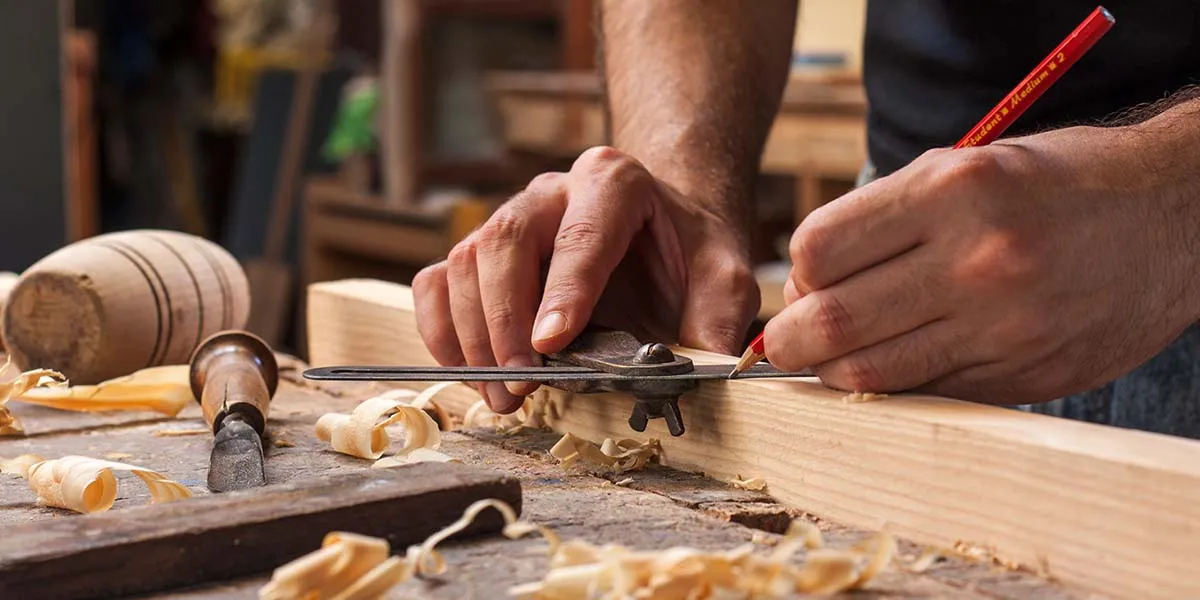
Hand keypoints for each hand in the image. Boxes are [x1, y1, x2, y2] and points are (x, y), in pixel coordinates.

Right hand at [413, 146, 759, 412]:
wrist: (663, 228)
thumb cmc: (689, 251)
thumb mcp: (726, 277)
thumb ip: (719, 319)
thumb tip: (703, 372)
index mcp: (615, 182)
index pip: (582, 235)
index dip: (563, 291)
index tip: (550, 344)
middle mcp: (553, 191)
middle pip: (505, 243)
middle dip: (505, 323)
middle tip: (519, 385)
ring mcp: (509, 216)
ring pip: (464, 264)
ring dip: (472, 338)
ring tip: (502, 397)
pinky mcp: (482, 250)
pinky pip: (438, 282)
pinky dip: (442, 332)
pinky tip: (470, 374)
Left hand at [765, 126, 1199, 403]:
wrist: (1169, 217)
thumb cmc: (1052, 183)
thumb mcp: (965, 166)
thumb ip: (884, 219)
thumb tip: (808, 283)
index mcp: (954, 191)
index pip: (821, 248)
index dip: (799, 273)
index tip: (804, 282)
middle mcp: (977, 260)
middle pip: (834, 321)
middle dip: (791, 339)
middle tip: (788, 339)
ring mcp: (1004, 326)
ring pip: (872, 373)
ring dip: (834, 370)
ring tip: (834, 356)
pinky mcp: (1025, 374)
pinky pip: (927, 392)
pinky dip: (894, 385)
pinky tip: (896, 363)